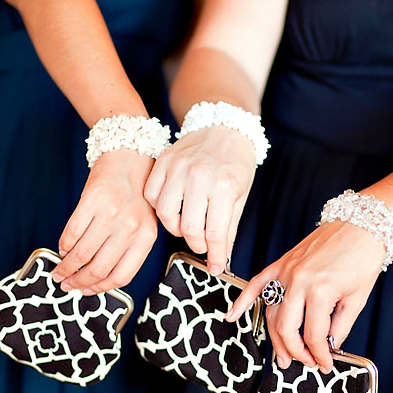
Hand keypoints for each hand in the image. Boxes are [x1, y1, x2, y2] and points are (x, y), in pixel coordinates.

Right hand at [51, 148, 156, 293]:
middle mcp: (130, 228)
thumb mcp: (144, 222)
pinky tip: (62, 250)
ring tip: (58, 271)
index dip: (100, 288)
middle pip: (99, 268)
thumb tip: (99, 277)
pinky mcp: (91, 201)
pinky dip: (63, 246)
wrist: (130, 155)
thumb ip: (129, 247)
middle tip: (66, 285)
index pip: (122, 275)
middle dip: (79, 282)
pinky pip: (71, 233)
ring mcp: (110, 214)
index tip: (86, 291)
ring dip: (66, 267)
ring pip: (82, 254)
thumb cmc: (137, 193)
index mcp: (146, 237)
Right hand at [143, 125, 255, 274]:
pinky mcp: (163, 162)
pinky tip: (173, 207)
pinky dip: (159, 207)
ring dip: (175, 228)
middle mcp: (200, 176)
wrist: (223, 125)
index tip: (214, 267)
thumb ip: (229, 228)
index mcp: (225, 185)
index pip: (215, 232)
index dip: (214, 255)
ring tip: (188, 225)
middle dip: (196, 244)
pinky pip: (151, 195)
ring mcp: (178, 167)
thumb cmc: (235, 161)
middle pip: (187, 228)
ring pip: (165, 214)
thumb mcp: (240, 194)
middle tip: (202, 244)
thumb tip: (220, 258)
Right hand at [226, 221, 385, 373]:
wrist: (362, 223)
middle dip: (295, 351)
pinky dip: (243, 300)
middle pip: (286, 328)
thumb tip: (329, 345)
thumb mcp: (357, 298)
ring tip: (282, 356)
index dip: (320, 354)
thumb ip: (340, 326)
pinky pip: (257, 283)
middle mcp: (298, 281)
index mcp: (320, 291)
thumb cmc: (363, 256)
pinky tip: (232, 315)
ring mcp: (287, 271)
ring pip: (271, 312)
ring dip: (274, 337)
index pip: (314, 335)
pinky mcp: (282, 263)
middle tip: (303, 363)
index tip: (325, 363)